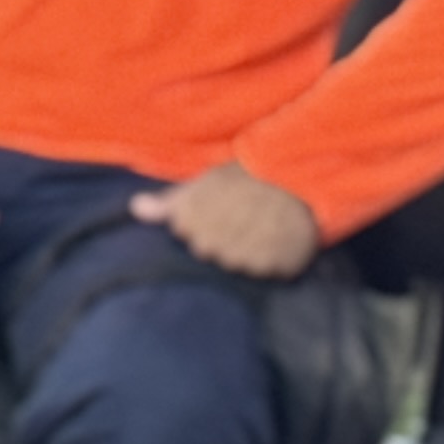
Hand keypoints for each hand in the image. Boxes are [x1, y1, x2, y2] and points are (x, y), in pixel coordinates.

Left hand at [135, 161, 321, 279]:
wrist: (307, 172)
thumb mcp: (207, 181)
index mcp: (191, 215)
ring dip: (246, 250)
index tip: (219, 207)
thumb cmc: (251, 176)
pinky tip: (278, 237)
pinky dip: (272, 259)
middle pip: (206, 252)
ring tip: (261, 225)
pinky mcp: (277, 265)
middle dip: (221, 238)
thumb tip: (136, 208)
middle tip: (243, 217)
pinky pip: (267, 271)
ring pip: (235, 264)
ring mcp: (245, 255)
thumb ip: (170, 201)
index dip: (200, 222)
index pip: (183, 232)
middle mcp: (214, 240)